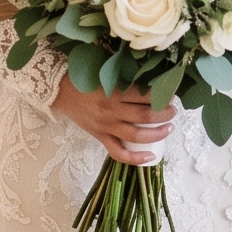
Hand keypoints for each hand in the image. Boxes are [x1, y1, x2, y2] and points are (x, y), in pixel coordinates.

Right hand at [53, 77, 177, 166]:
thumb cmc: (84, 77)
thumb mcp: (105, 73)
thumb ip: (125, 75)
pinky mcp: (100, 137)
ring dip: (158, 133)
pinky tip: (151, 156)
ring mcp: (105, 126)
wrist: (59, 90)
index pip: (146, 95)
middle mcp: (111, 110)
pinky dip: (135, 158)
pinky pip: (118, 152)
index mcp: (114, 91)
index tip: (171, 93)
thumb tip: (151, 76)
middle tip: (173, 110)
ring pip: (137, 135)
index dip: (162, 95)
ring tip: (169, 128)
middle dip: (165, 114)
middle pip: (146, 115)